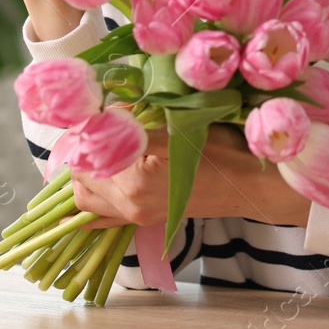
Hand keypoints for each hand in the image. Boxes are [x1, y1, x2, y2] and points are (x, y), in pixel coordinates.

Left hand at [71, 123, 311, 228]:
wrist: (250, 185)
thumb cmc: (223, 151)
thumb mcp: (179, 126)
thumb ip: (135, 123)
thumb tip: (106, 110)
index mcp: (135, 179)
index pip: (85, 151)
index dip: (88, 126)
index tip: (101, 108)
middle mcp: (129, 204)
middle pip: (78, 177)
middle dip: (82, 148)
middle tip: (101, 124)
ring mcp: (135, 216)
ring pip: (85, 198)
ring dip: (85, 172)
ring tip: (102, 147)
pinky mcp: (142, 219)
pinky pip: (100, 217)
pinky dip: (93, 198)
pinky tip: (99, 179)